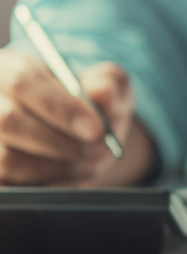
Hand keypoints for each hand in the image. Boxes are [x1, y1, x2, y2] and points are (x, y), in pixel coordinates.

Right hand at [0, 50, 149, 185]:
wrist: (87, 137)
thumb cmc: (93, 105)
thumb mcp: (108, 86)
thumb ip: (109, 83)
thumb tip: (102, 92)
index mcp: (10, 68)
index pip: (23, 81)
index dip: (60, 107)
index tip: (95, 128)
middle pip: (8, 121)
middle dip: (60, 141)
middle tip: (99, 149)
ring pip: (8, 159)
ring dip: (59, 166)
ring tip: (92, 161)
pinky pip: (12, 185)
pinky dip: (49, 184)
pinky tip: (73, 174)